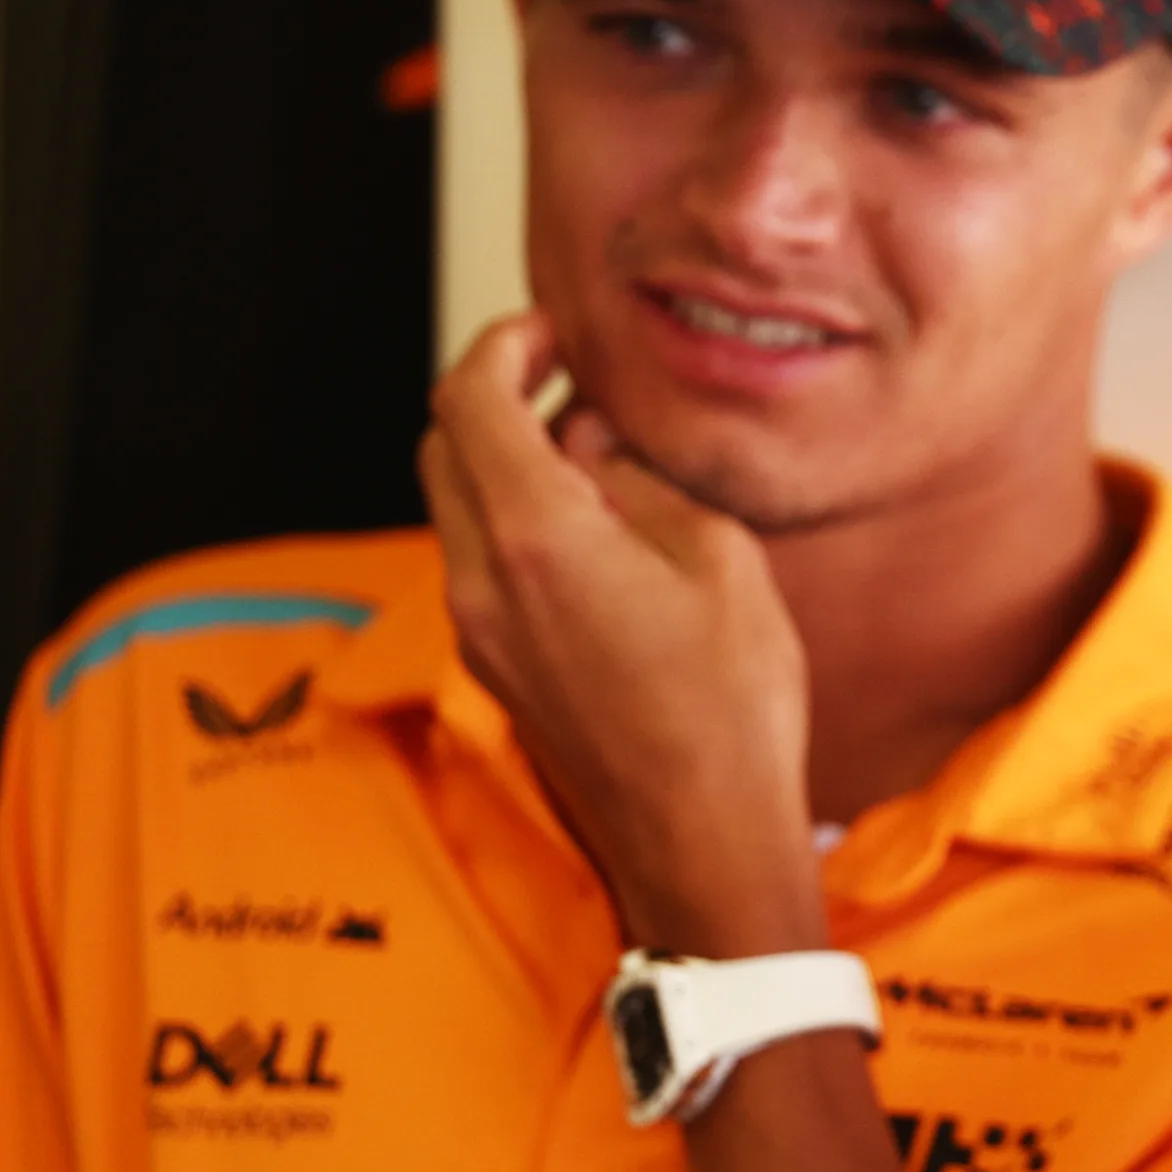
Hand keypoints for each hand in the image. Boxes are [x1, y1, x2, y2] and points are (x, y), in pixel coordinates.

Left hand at [418, 312, 822, 955]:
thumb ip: (639, 480)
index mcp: (536, 536)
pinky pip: (481, 562)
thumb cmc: (728, 706)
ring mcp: (480, 631)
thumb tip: (592, 442)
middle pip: (443, 447)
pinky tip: (592, 530)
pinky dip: (515, 519)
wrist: (700, 838)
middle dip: (493, 396)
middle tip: (562, 376)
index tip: (550, 333)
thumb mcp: (716, 556)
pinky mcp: (497, 667)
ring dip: (505, 460)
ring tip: (592, 454)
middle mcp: (483, 580)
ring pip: (457, 506)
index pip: (469, 399)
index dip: (504, 346)